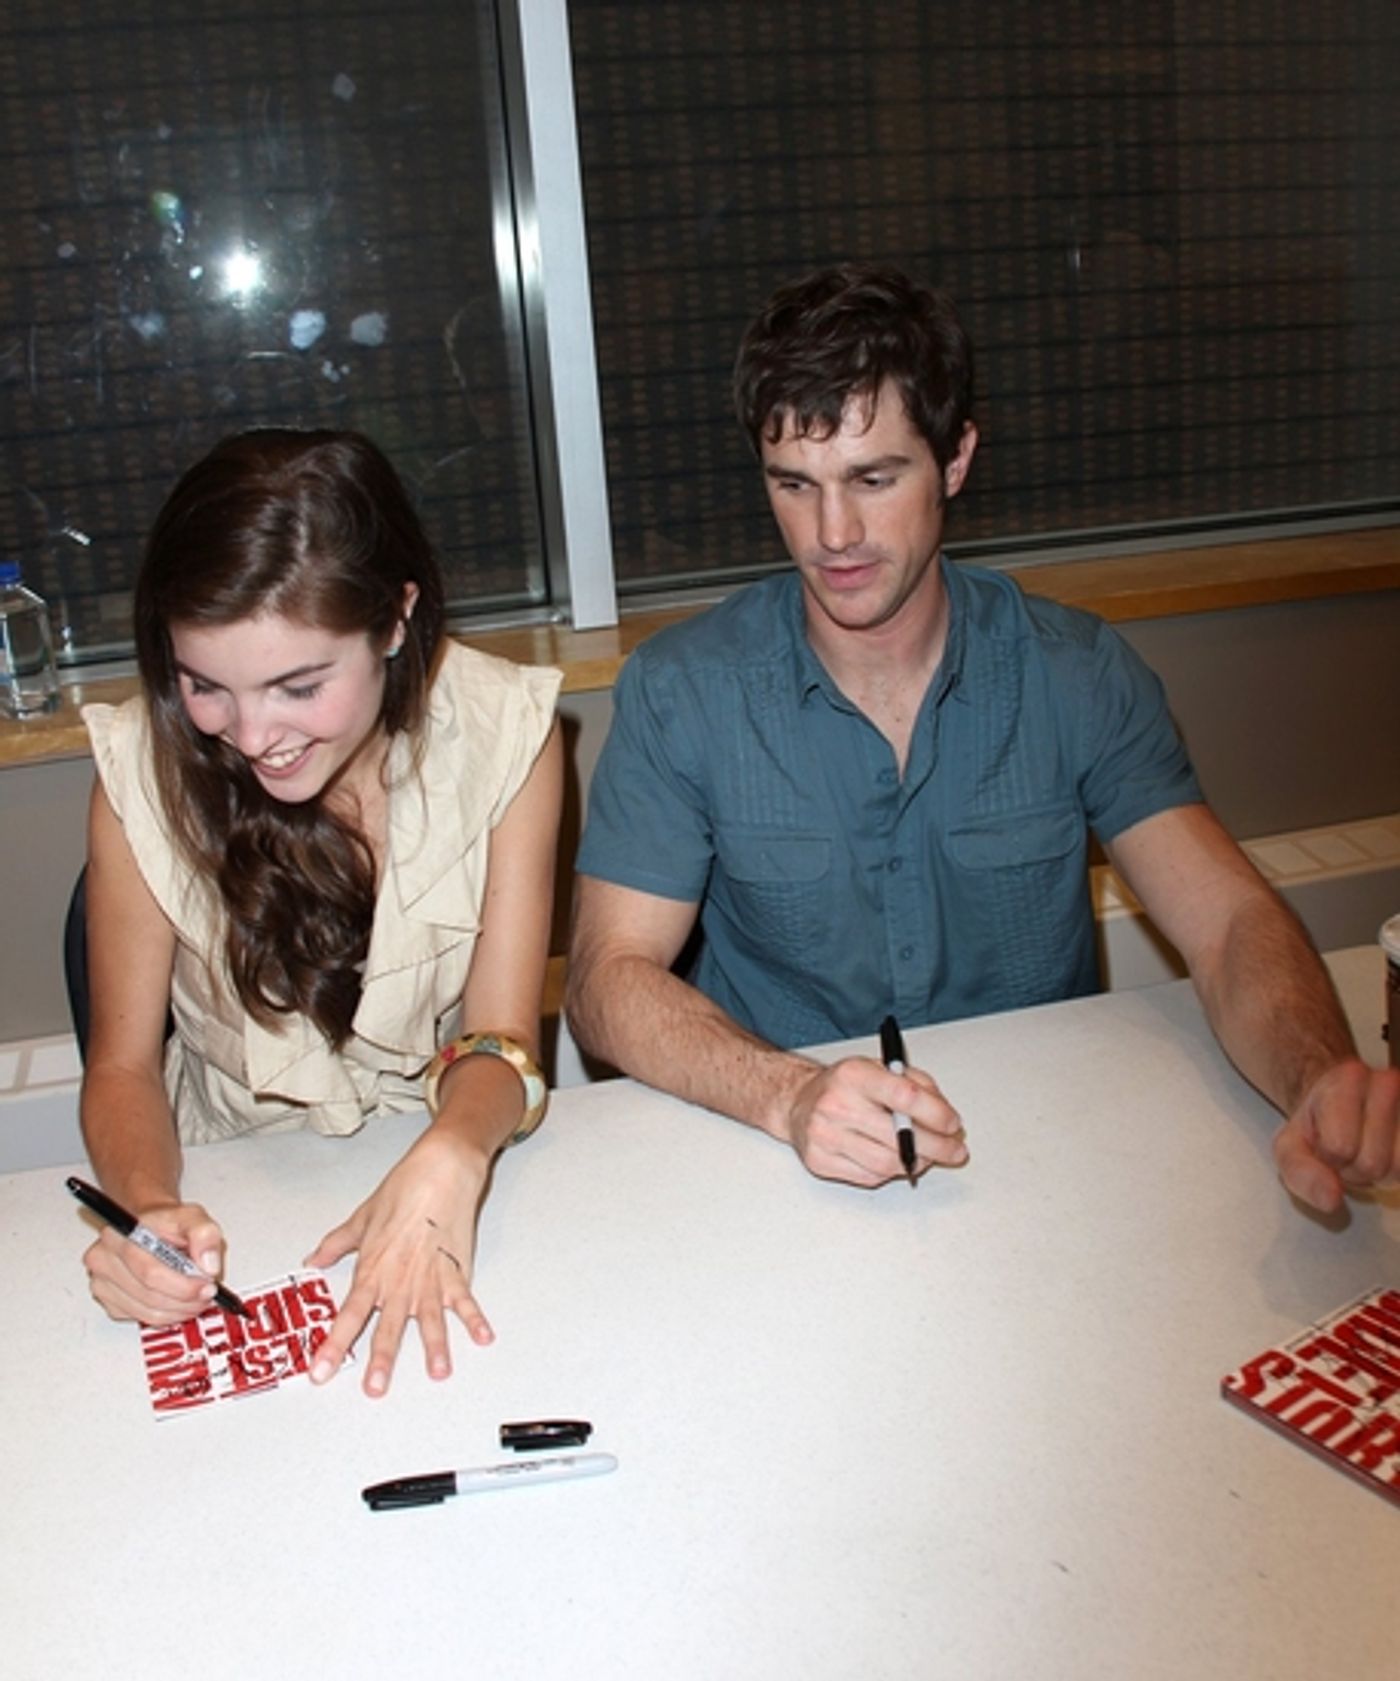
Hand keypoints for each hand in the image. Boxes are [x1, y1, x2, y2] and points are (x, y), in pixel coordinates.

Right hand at [83, 1200, 224, 1325]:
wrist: (150, 1228)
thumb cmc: (167, 1223)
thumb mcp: (193, 1217)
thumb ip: (205, 1234)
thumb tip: (208, 1265)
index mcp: (121, 1233)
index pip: (150, 1271)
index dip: (182, 1285)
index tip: (206, 1286)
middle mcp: (103, 1258)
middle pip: (149, 1295)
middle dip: (186, 1299)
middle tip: (207, 1293)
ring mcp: (102, 1282)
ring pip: (147, 1312)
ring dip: (179, 1310)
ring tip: (196, 1297)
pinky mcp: (108, 1300)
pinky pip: (141, 1318)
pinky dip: (166, 1315)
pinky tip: (178, 1300)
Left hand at [303, 1127, 492, 1396]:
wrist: (440, 1171)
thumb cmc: (403, 1189)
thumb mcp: (362, 1218)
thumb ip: (336, 1244)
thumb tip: (313, 1259)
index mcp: (372, 1270)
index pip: (348, 1316)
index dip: (333, 1346)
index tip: (320, 1371)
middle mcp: (400, 1280)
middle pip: (388, 1327)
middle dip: (381, 1360)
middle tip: (375, 1388)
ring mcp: (430, 1279)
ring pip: (429, 1321)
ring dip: (433, 1348)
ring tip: (436, 1373)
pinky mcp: (456, 1271)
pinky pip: (465, 1301)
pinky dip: (475, 1319)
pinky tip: (483, 1338)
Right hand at [786, 1055, 966, 1186]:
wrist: (798, 1102)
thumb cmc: (846, 1086)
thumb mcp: (882, 1069)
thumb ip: (918, 1086)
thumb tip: (946, 1117)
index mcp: (854, 1075)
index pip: (904, 1096)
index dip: (936, 1114)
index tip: (953, 1124)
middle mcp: (836, 1104)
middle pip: (898, 1137)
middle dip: (937, 1147)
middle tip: (954, 1150)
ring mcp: (825, 1136)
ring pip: (886, 1163)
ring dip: (916, 1163)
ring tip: (927, 1156)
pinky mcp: (820, 1161)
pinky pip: (869, 1177)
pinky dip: (890, 1171)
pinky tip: (895, 1159)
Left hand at [1273, 1058, 1399, 1212]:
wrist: (1340, 1103)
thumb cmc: (1317, 1124)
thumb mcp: (1291, 1147)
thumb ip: (1301, 1173)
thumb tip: (1330, 1200)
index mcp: (1347, 1078)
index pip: (1340, 1147)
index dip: (1329, 1160)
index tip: (1325, 1146)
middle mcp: (1388, 1082)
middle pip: (1373, 1163)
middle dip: (1355, 1169)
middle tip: (1348, 1153)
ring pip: (1399, 1168)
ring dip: (1381, 1175)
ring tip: (1367, 1154)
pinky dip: (1398, 1172)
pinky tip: (1387, 1156)